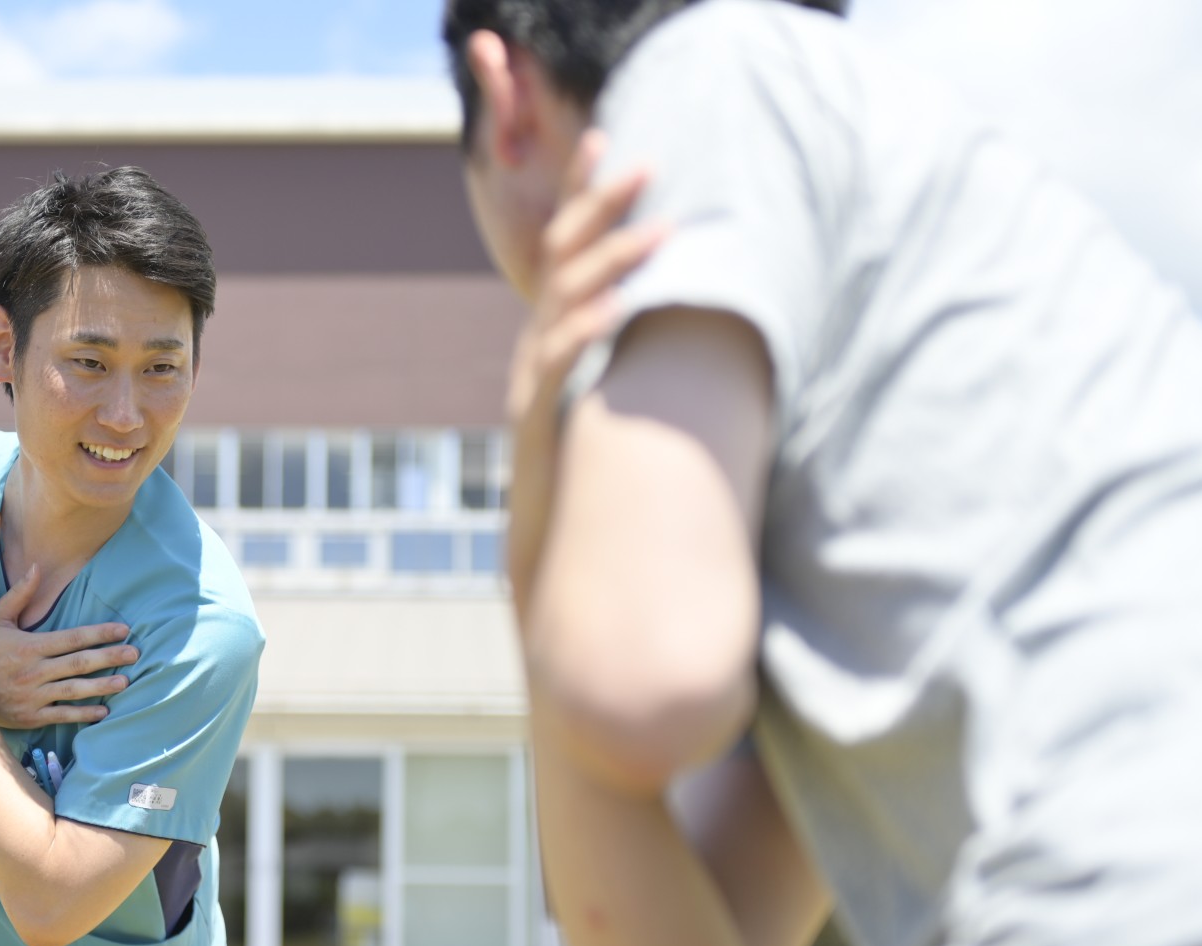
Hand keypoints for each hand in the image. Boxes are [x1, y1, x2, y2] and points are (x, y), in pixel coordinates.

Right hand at [0, 565, 139, 728]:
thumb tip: (36, 567)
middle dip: (110, 657)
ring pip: (74, 690)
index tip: (123, 630)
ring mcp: (33, 696)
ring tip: (125, 681)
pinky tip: (103, 711)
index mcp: (29, 646)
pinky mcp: (30, 716)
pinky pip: (61, 715)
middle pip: (80, 663)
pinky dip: (83, 714)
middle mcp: (34, 671)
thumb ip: (18, 595)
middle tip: (135, 653)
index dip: (99, 634)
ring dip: (102, 686)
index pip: (72, 638)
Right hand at [505, 131, 666, 615]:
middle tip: (645, 162)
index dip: (584, 195)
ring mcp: (529, 382)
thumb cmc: (582, 476)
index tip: (612, 141)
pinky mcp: (534, 420)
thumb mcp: (603, 399)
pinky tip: (620, 309)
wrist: (544, 549)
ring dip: (613, 262)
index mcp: (549, 335)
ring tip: (660, 232)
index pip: (563, 248)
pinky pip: (557, 365)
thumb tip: (673, 313)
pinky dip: (585, 331)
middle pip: (561, 258)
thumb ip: (622, 354)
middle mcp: (534, 348)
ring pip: (565, 303)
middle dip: (602, 206)